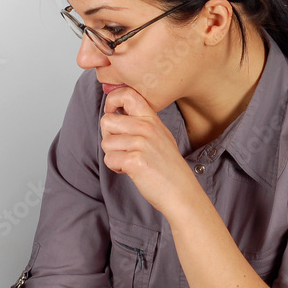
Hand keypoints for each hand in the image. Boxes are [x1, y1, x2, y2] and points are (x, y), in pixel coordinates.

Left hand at [101, 87, 200, 214]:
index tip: (111, 111)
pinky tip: (130, 170)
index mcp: (152, 119)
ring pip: (106, 143)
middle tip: (122, 148)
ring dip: (114, 155)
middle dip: (108, 137)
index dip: (112, 100)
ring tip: (131, 161)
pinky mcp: (135, 161)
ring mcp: (141, 143)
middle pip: (107, 121)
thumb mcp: (160, 136)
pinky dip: (116, 167)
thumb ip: (141, 123)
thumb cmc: (168, 167)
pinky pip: (109, 159)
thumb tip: (115, 113)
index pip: (127, 94)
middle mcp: (147, 128)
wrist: (182, 193)